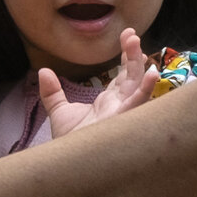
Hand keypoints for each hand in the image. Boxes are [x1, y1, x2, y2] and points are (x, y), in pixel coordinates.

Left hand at [37, 28, 156, 138]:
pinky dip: (147, 89)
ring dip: (139, 64)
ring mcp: (124, 114)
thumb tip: (44, 71)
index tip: (127, 36)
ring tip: (136, 43)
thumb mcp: (60, 112)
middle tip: (131, 34)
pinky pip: (140, 104)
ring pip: (137, 85)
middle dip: (134, 55)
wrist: (66, 163)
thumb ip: (53, 92)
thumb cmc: (71, 143)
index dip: (127, 57)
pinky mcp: (123, 122)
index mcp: (110, 102)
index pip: (124, 76)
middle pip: (133, 76)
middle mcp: (121, 106)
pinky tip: (152, 74)